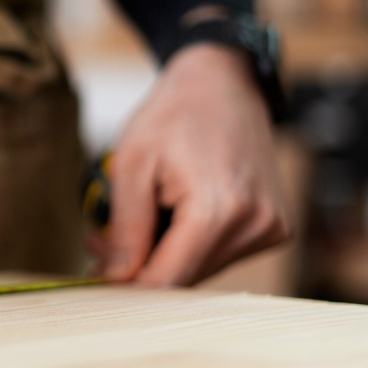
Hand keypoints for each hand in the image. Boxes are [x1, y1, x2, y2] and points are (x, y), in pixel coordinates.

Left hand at [92, 44, 288, 285]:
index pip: (167, 281)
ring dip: (162, 256)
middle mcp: (256, 225)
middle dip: (138, 266)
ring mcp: (271, 228)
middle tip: (100, 240)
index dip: (125, 286)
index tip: (93, 277)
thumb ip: (125, 229)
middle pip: (184, 280)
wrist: (223, 81)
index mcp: (220, 210)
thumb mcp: (132, 164)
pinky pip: (218, 254)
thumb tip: (113, 280)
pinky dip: (187, 245)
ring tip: (137, 216)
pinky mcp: (274, 228)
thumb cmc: (174, 113)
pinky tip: (170, 214)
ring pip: (200, 271)